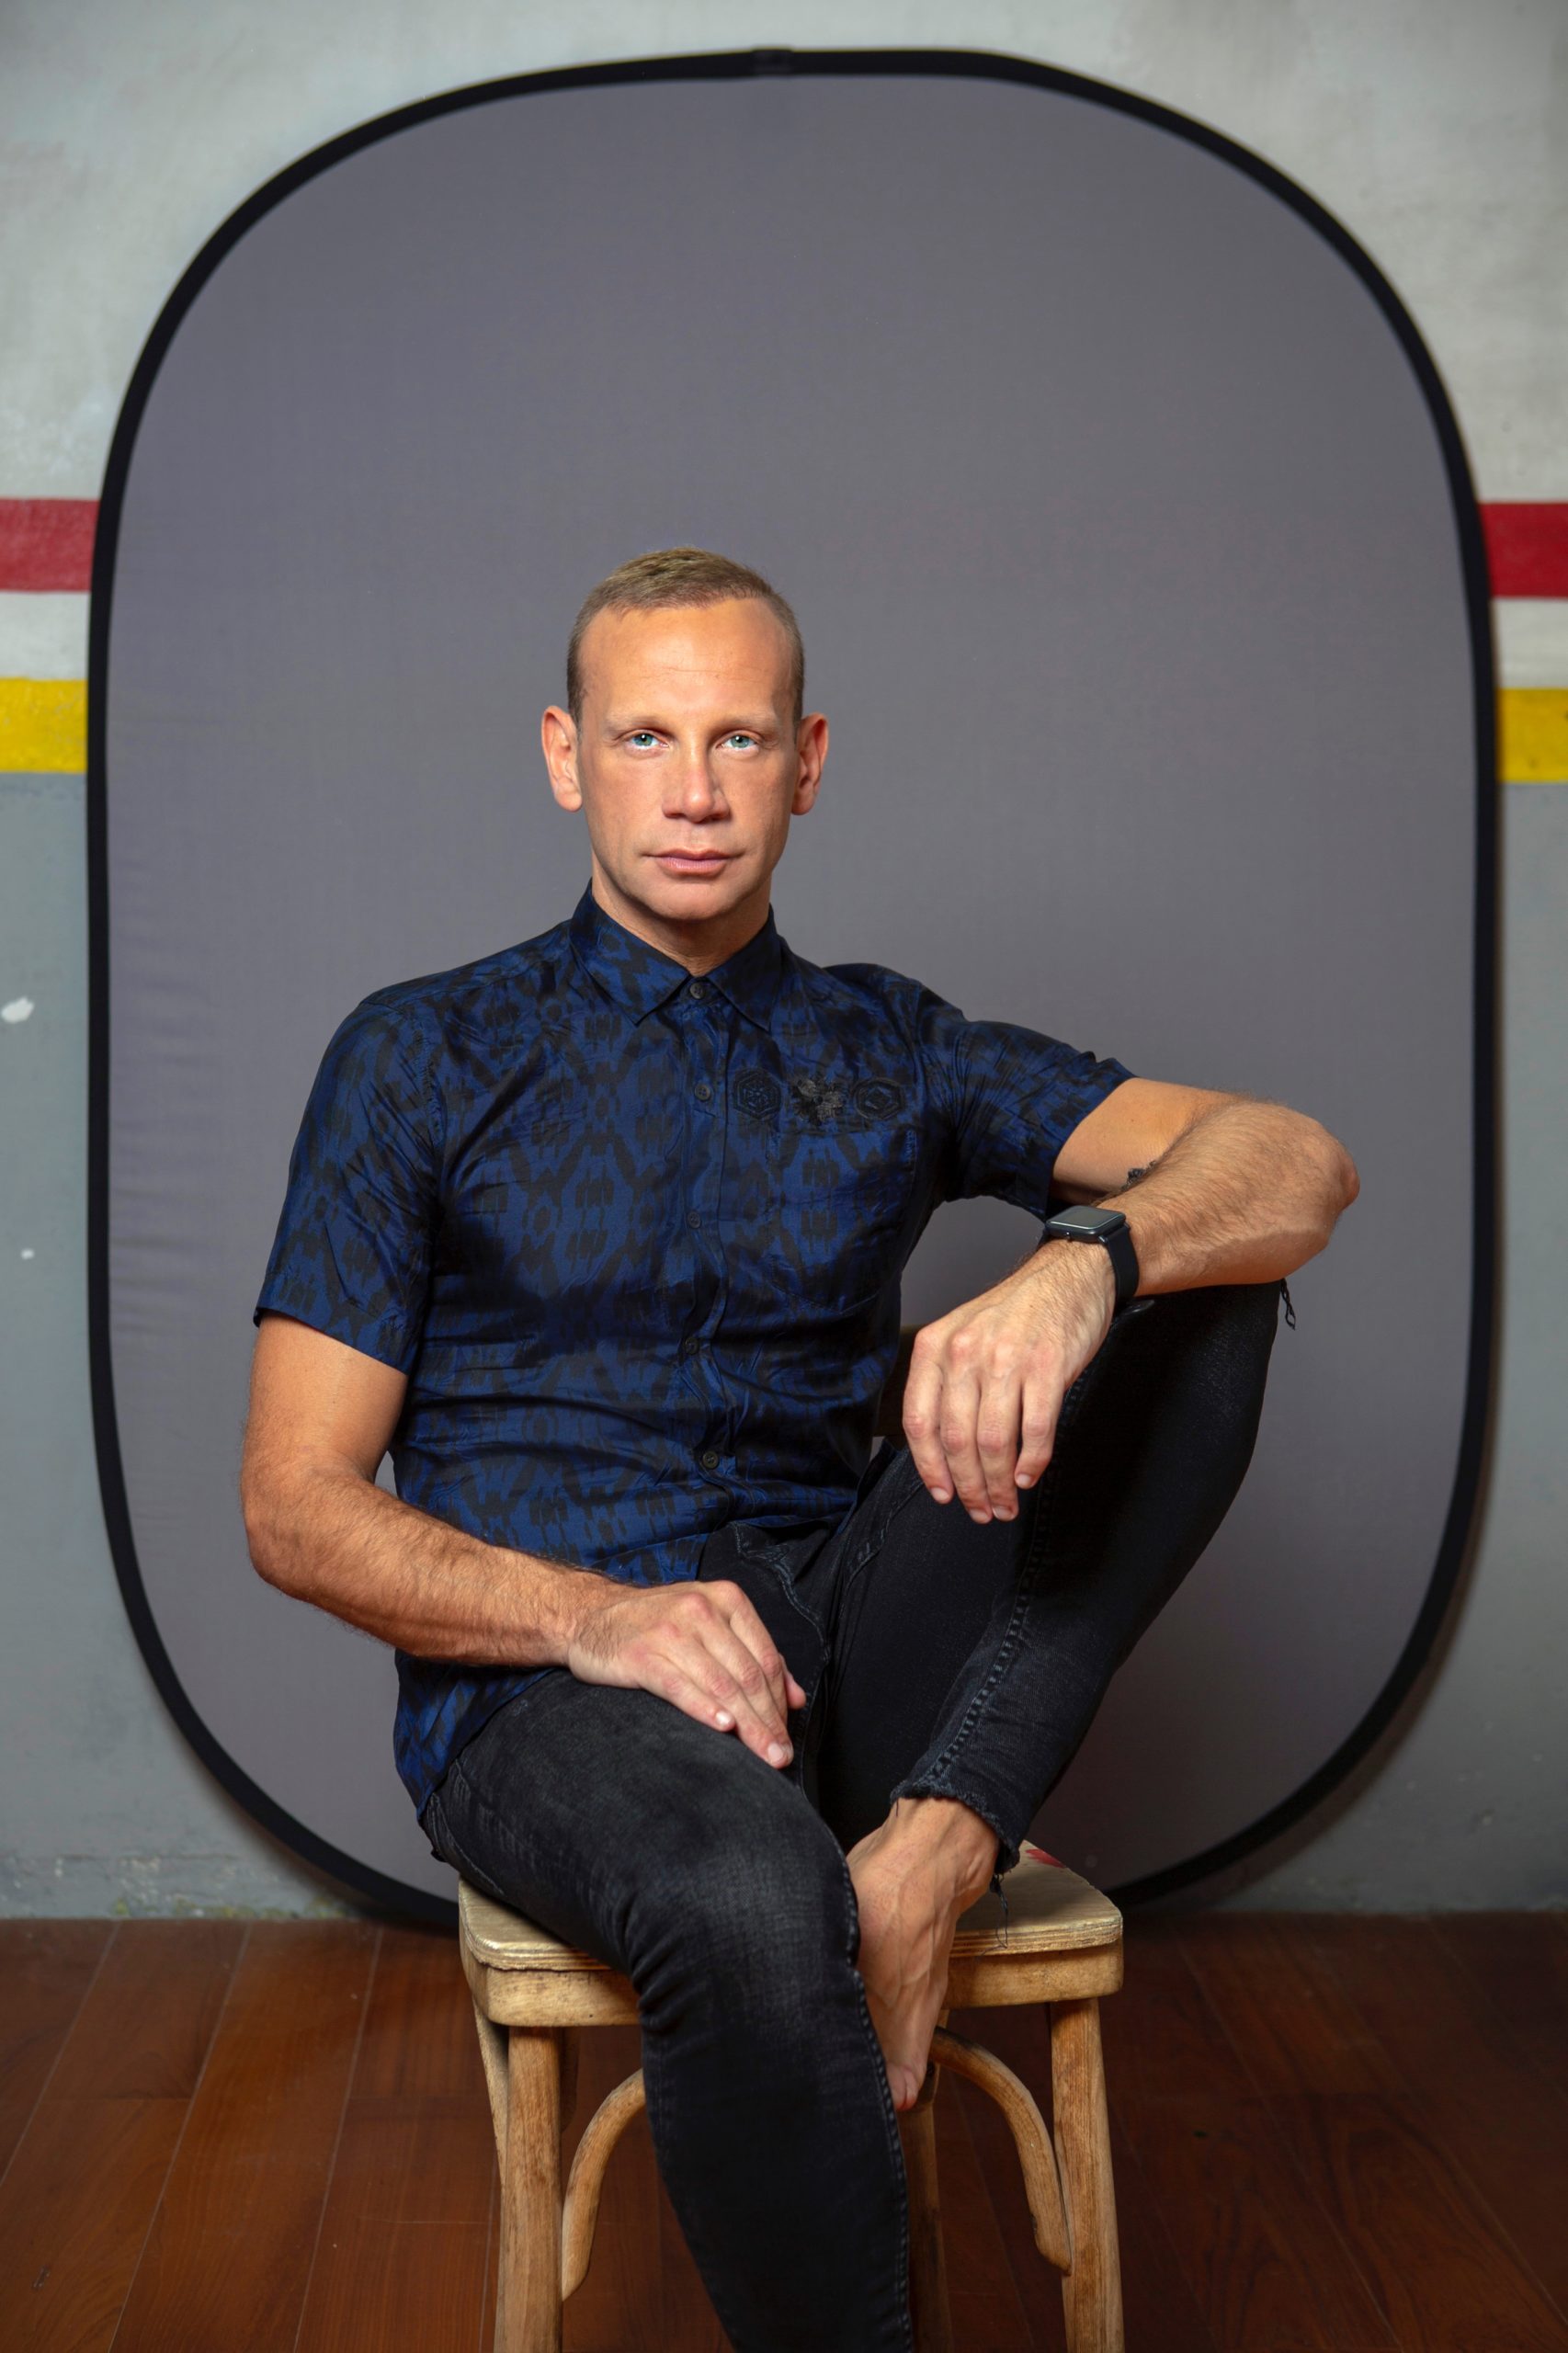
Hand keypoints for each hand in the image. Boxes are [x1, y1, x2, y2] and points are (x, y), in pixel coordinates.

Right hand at [564, 1578, 808, 1766]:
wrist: (590, 1616)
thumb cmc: (657, 1625)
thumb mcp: (710, 1627)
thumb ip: (754, 1657)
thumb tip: (797, 1699)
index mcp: (726, 1600)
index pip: (765, 1658)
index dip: (779, 1702)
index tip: (786, 1737)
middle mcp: (702, 1610)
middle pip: (747, 1675)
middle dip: (768, 1721)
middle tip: (780, 1756)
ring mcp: (671, 1630)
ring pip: (721, 1683)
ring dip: (746, 1725)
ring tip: (761, 1756)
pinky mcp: (642, 1653)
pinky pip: (680, 1685)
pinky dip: (704, 1708)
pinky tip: (721, 1727)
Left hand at [901, 1242, 1116, 1519]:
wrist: (1070, 1276)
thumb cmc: (1016, 1314)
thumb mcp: (965, 1337)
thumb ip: (949, 1386)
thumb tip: (944, 1453)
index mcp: (936, 1347)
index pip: (920, 1421)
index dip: (930, 1468)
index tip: (943, 1494)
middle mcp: (964, 1352)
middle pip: (957, 1440)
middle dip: (969, 1486)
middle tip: (981, 1509)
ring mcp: (1007, 1358)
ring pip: (993, 1442)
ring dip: (1000, 1484)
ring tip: (1006, 1503)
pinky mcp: (1048, 1366)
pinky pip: (1036, 1429)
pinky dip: (1032, 1462)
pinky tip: (1029, 1476)